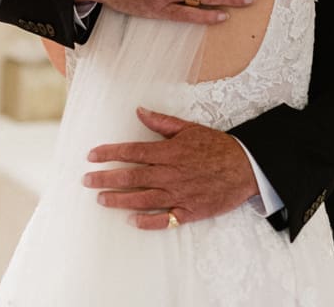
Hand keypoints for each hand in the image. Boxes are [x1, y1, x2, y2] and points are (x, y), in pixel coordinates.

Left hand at [84, 107, 258, 228]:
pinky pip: (165, 219)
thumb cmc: (217, 146)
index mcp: (169, 151)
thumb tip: (139, 111)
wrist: (246, 167)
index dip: (110, 153)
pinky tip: (132, 221)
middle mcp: (170, 173)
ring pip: (142, 198)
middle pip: (131, 176)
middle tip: (86, 180)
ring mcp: (179, 194)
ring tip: (101, 199)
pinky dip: (148, 221)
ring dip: (119, 199)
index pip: (132, 151)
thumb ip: (162, 122)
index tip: (92, 156)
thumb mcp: (189, 128)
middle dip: (105, 178)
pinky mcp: (189, 211)